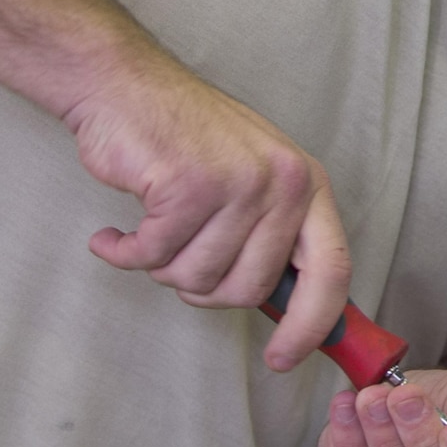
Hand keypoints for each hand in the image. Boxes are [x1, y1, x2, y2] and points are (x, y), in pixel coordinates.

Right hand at [66, 55, 352, 370]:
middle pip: (248, 289)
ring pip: (197, 278)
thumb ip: (272, 237)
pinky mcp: (188, 187)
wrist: (124, 87)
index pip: (332, 271)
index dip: (311, 325)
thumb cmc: (185, 140)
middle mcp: (284, 182)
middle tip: (176, 258)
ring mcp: (238, 183)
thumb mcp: (252, 180)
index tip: (283, 359)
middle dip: (202, 289)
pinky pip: (153, 256)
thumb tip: (292, 312)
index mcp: (307, 185)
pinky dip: (125, 253)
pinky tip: (114, 233)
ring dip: (160, 266)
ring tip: (150, 228)